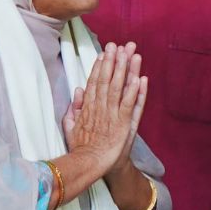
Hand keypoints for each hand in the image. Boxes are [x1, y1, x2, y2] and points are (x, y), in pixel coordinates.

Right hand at [64, 42, 146, 177]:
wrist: (89, 165)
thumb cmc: (81, 148)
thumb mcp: (70, 126)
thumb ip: (73, 108)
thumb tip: (78, 89)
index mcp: (88, 106)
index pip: (95, 81)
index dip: (100, 65)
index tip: (104, 52)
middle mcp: (100, 107)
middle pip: (107, 79)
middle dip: (113, 60)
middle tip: (118, 44)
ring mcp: (112, 114)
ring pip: (119, 87)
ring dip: (125, 69)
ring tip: (131, 53)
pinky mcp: (123, 124)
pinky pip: (130, 104)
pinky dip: (135, 91)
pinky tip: (140, 78)